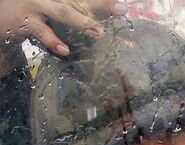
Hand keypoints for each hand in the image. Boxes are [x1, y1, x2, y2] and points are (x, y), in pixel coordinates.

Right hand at [1, 0, 126, 56]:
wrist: (3, 16)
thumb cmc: (37, 13)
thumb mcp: (58, 11)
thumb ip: (79, 16)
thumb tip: (104, 30)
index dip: (104, 1)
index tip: (123, 6)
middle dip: (101, 4)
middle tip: (121, 10)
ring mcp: (37, 4)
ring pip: (62, 11)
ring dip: (81, 21)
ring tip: (99, 32)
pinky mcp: (26, 20)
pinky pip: (41, 31)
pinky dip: (53, 40)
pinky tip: (64, 49)